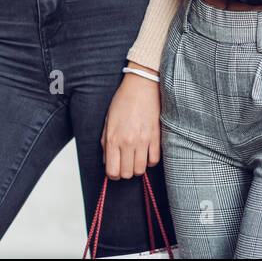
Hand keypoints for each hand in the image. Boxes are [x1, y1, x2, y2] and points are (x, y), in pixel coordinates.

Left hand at [100, 64, 160, 179]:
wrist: (141, 86)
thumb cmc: (123, 101)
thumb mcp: (108, 121)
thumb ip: (105, 142)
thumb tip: (107, 161)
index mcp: (113, 138)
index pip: (112, 170)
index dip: (113, 175)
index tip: (115, 171)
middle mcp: (127, 142)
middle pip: (126, 173)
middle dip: (125, 172)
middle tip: (125, 165)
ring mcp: (143, 141)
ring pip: (140, 169)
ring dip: (137, 168)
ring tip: (136, 159)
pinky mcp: (156, 137)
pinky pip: (154, 160)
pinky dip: (150, 161)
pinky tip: (147, 154)